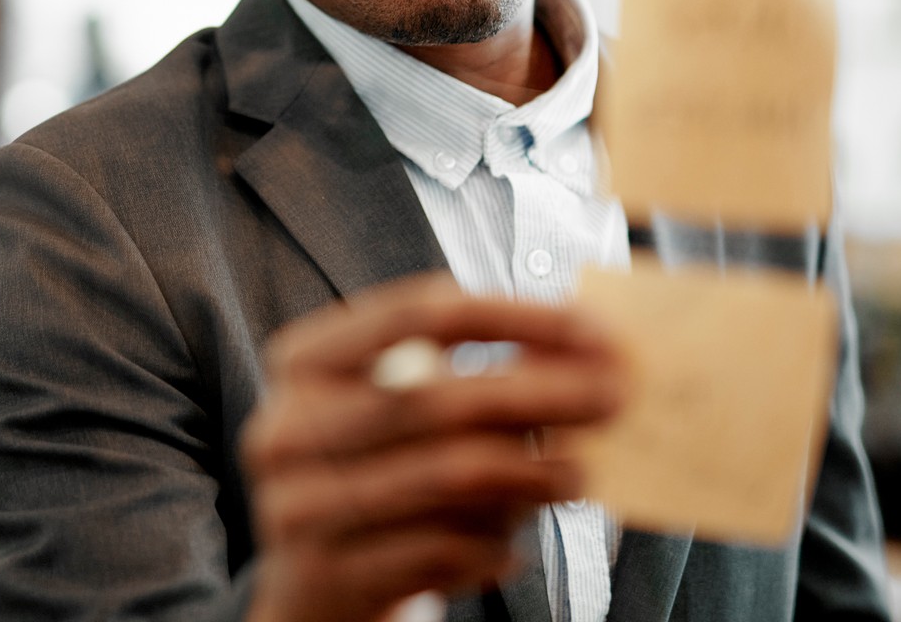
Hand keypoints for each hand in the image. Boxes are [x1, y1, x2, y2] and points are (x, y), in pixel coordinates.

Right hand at [241, 273, 624, 621]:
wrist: (306, 587)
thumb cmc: (372, 475)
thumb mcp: (400, 414)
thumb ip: (470, 378)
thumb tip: (583, 351)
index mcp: (303, 361)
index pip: (417, 314)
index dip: (512, 316)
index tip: (592, 328)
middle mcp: (286, 426)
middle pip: (434, 396)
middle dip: (538, 393)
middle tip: (613, 396)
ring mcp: (298, 502)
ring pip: (442, 477)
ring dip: (528, 473)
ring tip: (580, 473)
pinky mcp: (325, 572)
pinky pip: (436, 551)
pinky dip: (491, 546)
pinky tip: (514, 545)